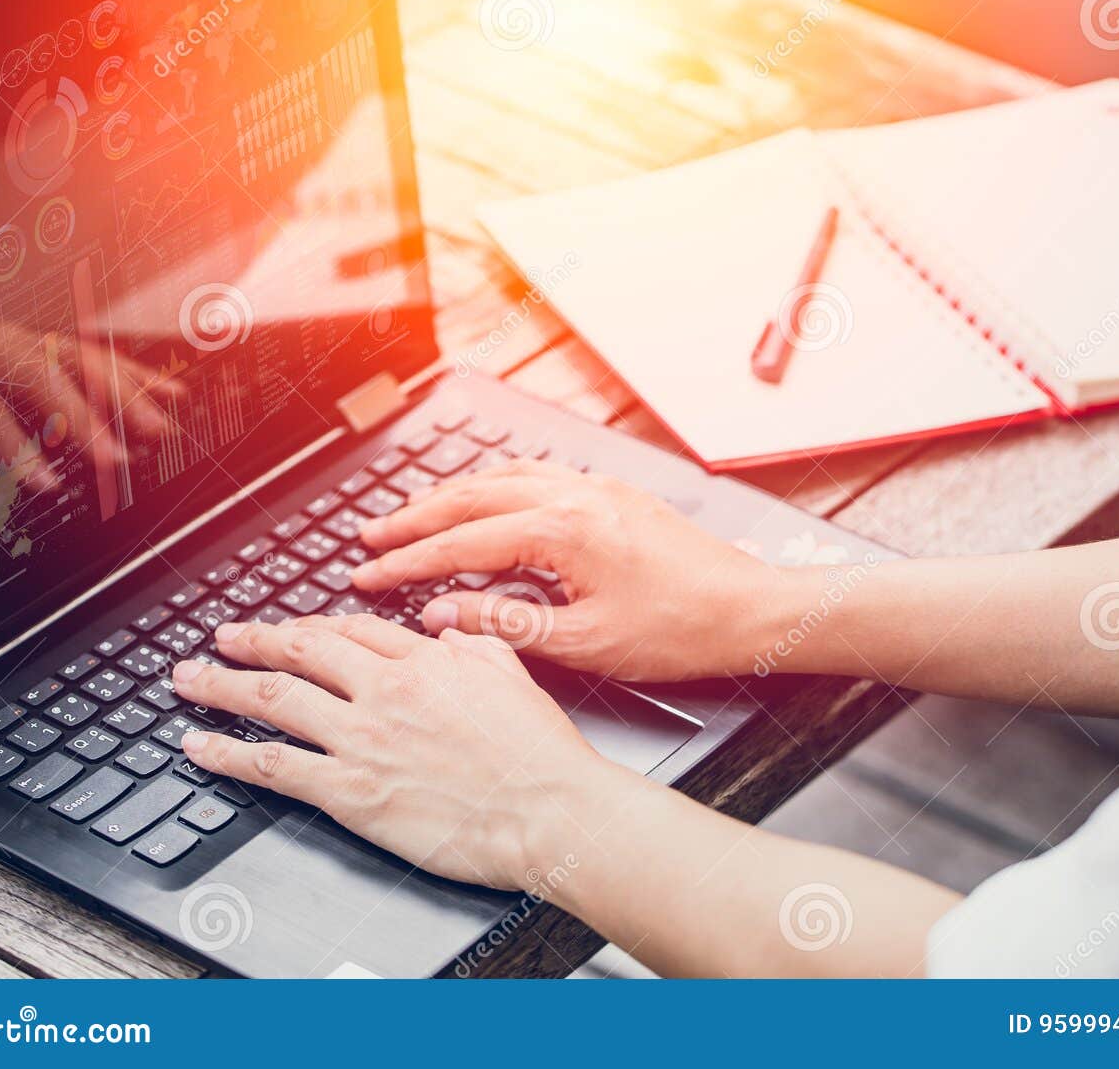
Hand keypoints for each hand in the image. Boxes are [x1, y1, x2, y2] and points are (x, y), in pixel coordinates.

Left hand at [171, 614, 618, 889]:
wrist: (550, 811)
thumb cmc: (540, 755)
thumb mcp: (512, 673)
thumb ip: (473, 643)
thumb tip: (448, 630)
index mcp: (425, 660)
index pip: (350, 630)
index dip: (311, 626)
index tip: (290, 628)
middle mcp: (384, 690)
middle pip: (299, 651)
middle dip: (251, 641)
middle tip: (222, 637)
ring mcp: (362, 739)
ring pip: (272, 700)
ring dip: (222, 687)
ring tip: (191, 680)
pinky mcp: (349, 791)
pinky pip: (271, 766)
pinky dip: (227, 754)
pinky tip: (200, 747)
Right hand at [349, 460, 785, 681]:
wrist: (751, 610)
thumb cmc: (681, 631)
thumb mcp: (585, 643)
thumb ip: (504, 626)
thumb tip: (441, 617)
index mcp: (564, 531)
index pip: (463, 543)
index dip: (408, 562)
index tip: (367, 575)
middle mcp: (576, 496)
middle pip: (473, 496)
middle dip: (415, 518)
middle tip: (370, 537)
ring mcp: (597, 489)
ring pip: (503, 477)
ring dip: (452, 495)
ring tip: (413, 515)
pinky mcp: (614, 495)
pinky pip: (538, 475)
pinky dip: (496, 484)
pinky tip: (486, 498)